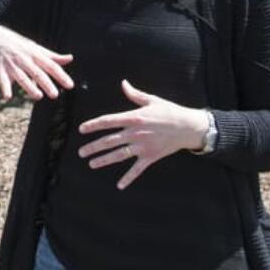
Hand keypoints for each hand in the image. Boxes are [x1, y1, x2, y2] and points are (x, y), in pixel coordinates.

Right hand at [0, 25, 73, 100]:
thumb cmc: (19, 45)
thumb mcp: (36, 48)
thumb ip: (52, 56)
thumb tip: (70, 58)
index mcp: (35, 54)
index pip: (51, 65)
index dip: (61, 75)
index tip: (70, 85)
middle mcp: (24, 60)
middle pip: (37, 73)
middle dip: (46, 83)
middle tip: (55, 94)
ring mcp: (12, 65)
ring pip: (22, 77)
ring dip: (29, 87)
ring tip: (38, 96)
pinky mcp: (0, 70)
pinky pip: (3, 80)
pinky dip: (5, 88)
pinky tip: (8, 97)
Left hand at [77, 79, 208, 188]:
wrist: (188, 127)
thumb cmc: (169, 111)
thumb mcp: (151, 100)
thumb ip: (134, 94)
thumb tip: (123, 83)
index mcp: (134, 118)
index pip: (108, 121)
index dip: (93, 125)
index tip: (81, 129)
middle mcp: (135, 133)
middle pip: (110, 141)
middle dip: (93, 146)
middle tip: (81, 152)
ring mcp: (143, 147)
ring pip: (119, 155)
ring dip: (104, 160)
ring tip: (91, 164)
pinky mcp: (151, 157)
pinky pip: (137, 169)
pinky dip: (128, 178)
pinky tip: (119, 185)